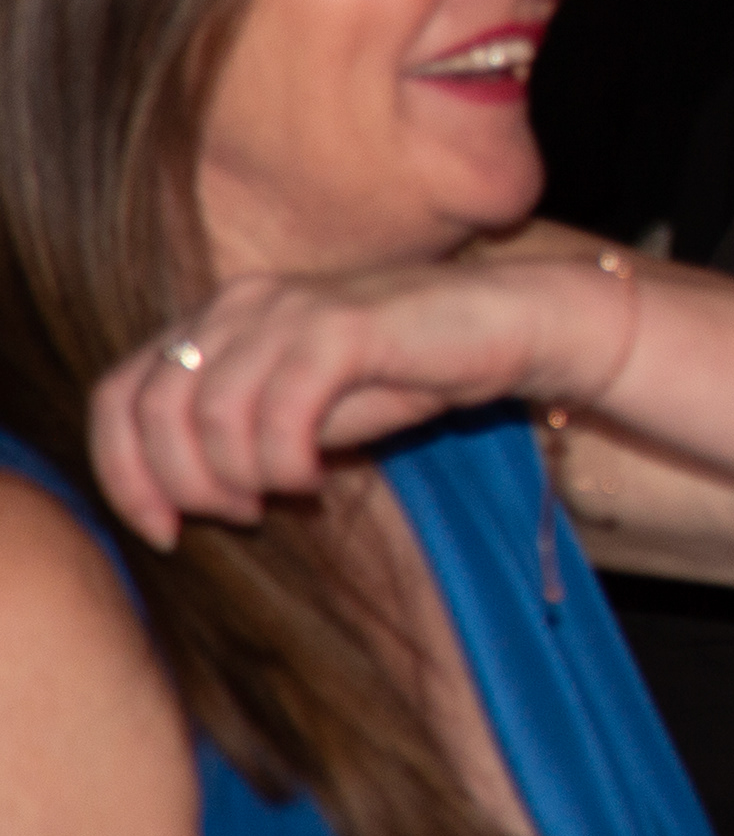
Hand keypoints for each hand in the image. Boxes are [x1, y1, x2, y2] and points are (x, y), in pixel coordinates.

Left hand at [92, 257, 637, 546]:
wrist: (512, 325)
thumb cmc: (410, 370)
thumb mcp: (305, 406)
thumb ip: (240, 430)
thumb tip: (178, 493)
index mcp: (217, 319)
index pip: (118, 394)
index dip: (121, 472)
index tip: (162, 531)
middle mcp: (238, 303)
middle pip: (152, 409)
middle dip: (180, 486)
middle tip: (240, 518)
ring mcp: (287, 309)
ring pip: (209, 414)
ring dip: (237, 478)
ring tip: (283, 499)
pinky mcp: (340, 328)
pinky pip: (279, 412)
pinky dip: (285, 462)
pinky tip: (318, 479)